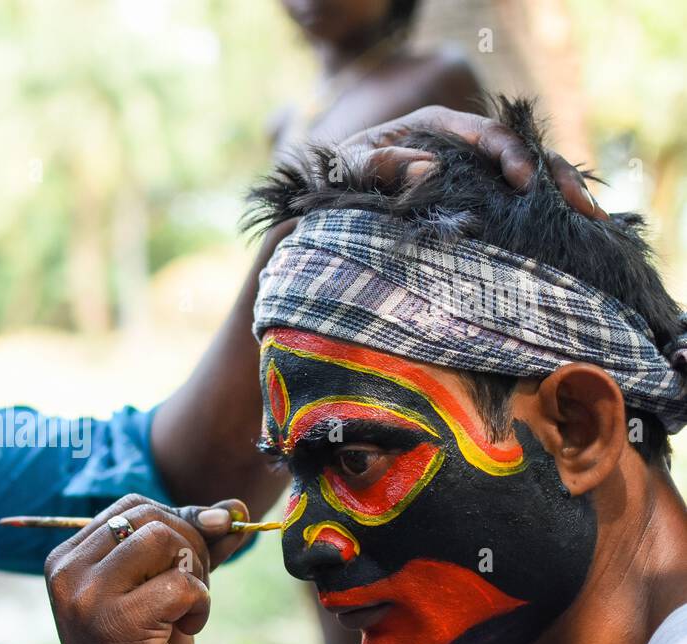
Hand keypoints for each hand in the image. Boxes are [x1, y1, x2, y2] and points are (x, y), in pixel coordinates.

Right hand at [42, 494, 246, 643]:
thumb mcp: (167, 590)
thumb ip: (196, 547)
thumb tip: (236, 506)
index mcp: (68, 557)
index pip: (135, 505)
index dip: (178, 523)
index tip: (189, 566)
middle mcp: (69, 571)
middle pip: (153, 516)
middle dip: (191, 547)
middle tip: (188, 595)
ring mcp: (88, 598)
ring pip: (166, 539)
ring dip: (195, 574)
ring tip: (185, 611)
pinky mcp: (118, 625)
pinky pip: (183, 584)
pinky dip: (201, 605)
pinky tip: (185, 631)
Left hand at [340, 105, 607, 219]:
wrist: (334, 192)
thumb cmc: (340, 174)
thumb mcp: (349, 166)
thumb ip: (380, 164)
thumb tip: (426, 168)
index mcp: (439, 125)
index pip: (489, 134)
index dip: (513, 155)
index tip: (524, 183)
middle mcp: (465, 144)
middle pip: (524, 153)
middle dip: (556, 178)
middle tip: (584, 209)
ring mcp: (475, 172)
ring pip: (529, 178)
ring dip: (560, 198)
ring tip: (591, 223)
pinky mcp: (478, 198)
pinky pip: (516, 203)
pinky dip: (543, 216)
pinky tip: (569, 236)